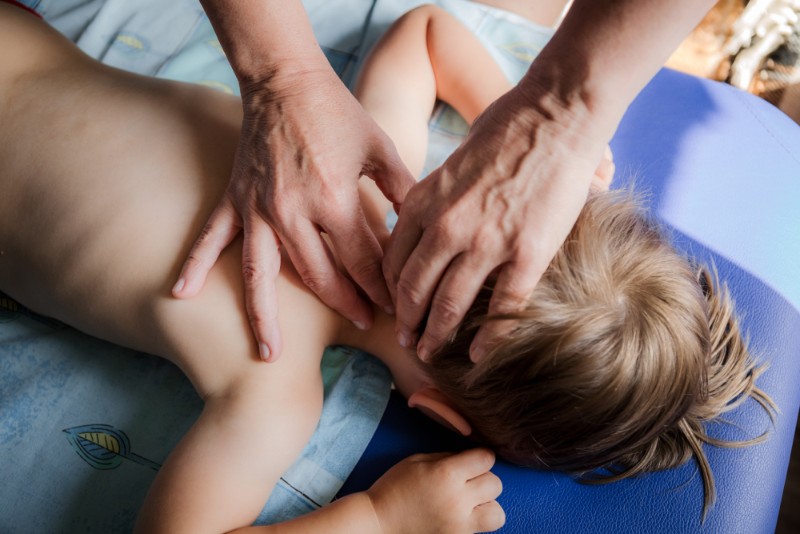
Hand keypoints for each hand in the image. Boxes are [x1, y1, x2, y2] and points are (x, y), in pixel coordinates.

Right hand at [173, 67, 414, 360]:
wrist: (285, 80)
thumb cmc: (337, 113)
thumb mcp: (381, 149)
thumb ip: (403, 192)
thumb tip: (420, 230)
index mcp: (333, 199)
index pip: (362, 260)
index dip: (381, 287)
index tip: (395, 306)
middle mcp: (292, 212)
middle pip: (320, 277)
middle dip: (345, 304)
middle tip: (364, 325)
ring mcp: (258, 209)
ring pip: (262, 275)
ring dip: (266, 317)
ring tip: (269, 356)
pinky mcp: (235, 199)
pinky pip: (212, 238)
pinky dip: (195, 265)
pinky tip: (180, 294)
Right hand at [367, 449, 504, 533]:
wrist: (378, 523)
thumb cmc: (394, 488)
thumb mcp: (417, 461)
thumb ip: (447, 458)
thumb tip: (469, 460)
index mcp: (446, 474)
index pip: (486, 459)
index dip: (481, 457)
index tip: (474, 460)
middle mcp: (458, 500)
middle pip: (495, 484)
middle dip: (483, 479)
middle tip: (467, 482)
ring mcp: (459, 525)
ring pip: (497, 513)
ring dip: (487, 506)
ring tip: (469, 504)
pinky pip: (481, 530)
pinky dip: (475, 523)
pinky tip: (458, 517)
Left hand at [384, 83, 610, 361]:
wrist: (555, 116)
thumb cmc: (505, 129)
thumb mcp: (451, 163)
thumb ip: (435, 199)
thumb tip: (426, 223)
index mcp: (424, 202)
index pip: (393, 260)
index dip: (390, 291)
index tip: (393, 307)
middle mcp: (447, 227)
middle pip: (414, 290)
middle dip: (406, 323)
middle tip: (405, 342)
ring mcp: (486, 244)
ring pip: (450, 306)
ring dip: (437, 336)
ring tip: (430, 353)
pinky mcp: (526, 254)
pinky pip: (502, 308)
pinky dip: (489, 338)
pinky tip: (479, 355)